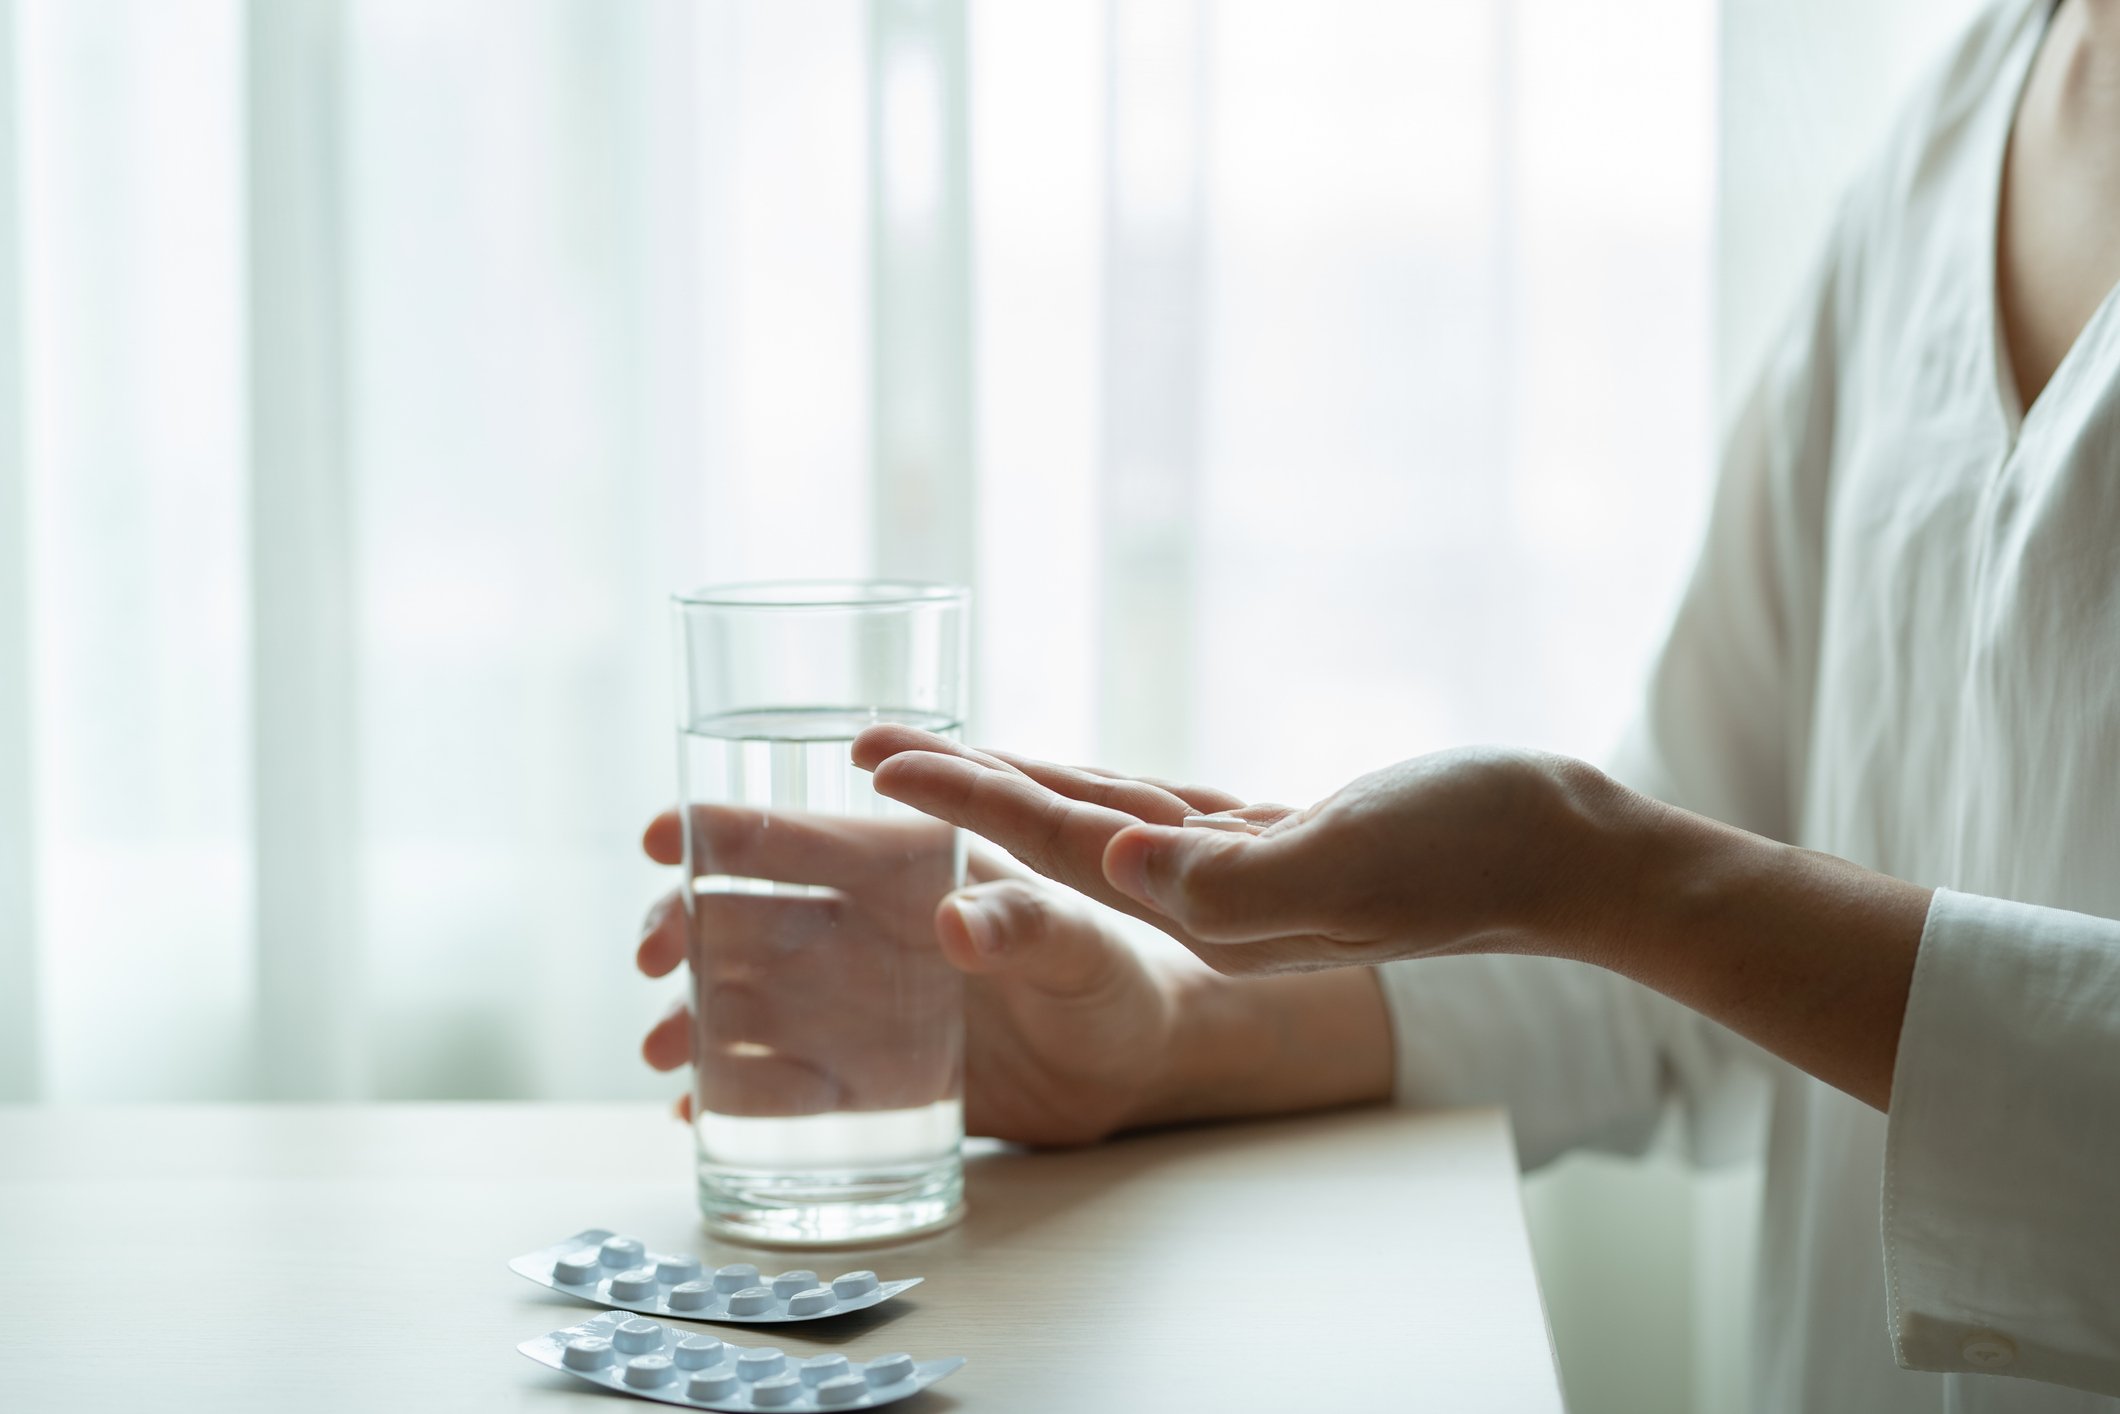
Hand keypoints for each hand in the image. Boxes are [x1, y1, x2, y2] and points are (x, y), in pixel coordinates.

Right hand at [635, 808, 1186, 1146]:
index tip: (662, 837)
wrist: (1133, 1067)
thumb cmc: (1115, 975)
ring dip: (690, 1018)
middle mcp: (861, 933)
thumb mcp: (1081, 945)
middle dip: (679, 926)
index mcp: (904, 871)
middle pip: (741, 917)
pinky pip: (777, 1085)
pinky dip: (730, 1094)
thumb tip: (959, 924)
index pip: (797, 837)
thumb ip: (1030, 925)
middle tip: (652, 958)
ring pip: (741, 1001)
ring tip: (664, 1053)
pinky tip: (692, 1114)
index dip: (722, 830)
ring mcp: (853, 1010)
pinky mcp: (863, 1083)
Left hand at [854, 727, 1938, 1111]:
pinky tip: (1074, 782)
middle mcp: (1211, 897)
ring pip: (1101, 821)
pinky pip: (1165, 812)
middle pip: (1052, 837)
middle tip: (865, 746)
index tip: (872, 758)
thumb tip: (1117, 868)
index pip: (1052, 848)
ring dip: (1018, 789)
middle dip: (957, 795)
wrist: (1572, 855)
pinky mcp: (1281, 843)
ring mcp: (1243, 874)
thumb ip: (1234, 877)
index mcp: (1212, 905)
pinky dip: (1106, 791)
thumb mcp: (1354, 858)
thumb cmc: (1476, 852)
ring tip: (943, 757)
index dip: (959, 800)